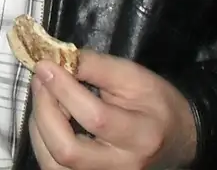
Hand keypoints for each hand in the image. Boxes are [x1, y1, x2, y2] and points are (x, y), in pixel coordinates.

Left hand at [28, 54, 197, 169]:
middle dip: (45, 110)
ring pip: (54, 166)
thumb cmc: (157, 103)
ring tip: (43, 97)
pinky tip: (47, 119)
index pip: (95, 117)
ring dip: (38, 127)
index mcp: (141, 136)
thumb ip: (96, 66)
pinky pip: (54, 169)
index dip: (64, 90)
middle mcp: (122, 167)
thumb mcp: (135, 76)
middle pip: (68, 151)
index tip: (46, 65)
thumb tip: (56, 58)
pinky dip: (42, 141)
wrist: (178, 139)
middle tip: (40, 80)